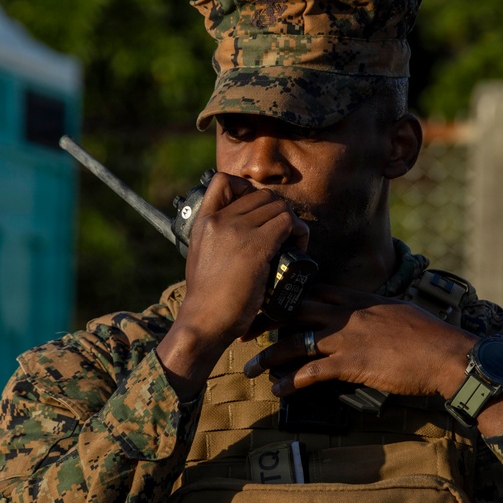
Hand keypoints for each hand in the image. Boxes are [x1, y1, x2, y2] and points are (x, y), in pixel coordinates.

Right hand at [157, 172, 309, 398]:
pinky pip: (288, 223)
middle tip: (283, 235)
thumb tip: (242, 236)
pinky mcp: (255, 246)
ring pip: (278, 206)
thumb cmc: (207, 299)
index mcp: (203, 222)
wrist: (204, 321)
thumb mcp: (202, 257)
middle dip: (277, 211)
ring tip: (292, 244)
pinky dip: (300, 232)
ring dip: (292, 222)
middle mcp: (218, 220)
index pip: (223, 180)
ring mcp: (236, 231)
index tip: (256, 210)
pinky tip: (298, 248)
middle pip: (261, 194)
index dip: (246, 188)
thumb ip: (217, 240)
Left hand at [243, 283, 476, 399]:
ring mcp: (346, 336)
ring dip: (268, 356)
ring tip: (249, 369)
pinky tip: (277, 390)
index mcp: (356, 298)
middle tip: (243, 331)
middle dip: (264, 320)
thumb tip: (361, 316)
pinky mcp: (351, 362)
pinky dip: (290, 381)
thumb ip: (371, 312)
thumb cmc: (428, 336)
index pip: (310, 289)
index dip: (283, 296)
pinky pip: (310, 371)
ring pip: (294, 341)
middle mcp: (346, 312)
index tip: (263, 303)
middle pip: (293, 310)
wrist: (447, 354)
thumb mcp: (395, 312)